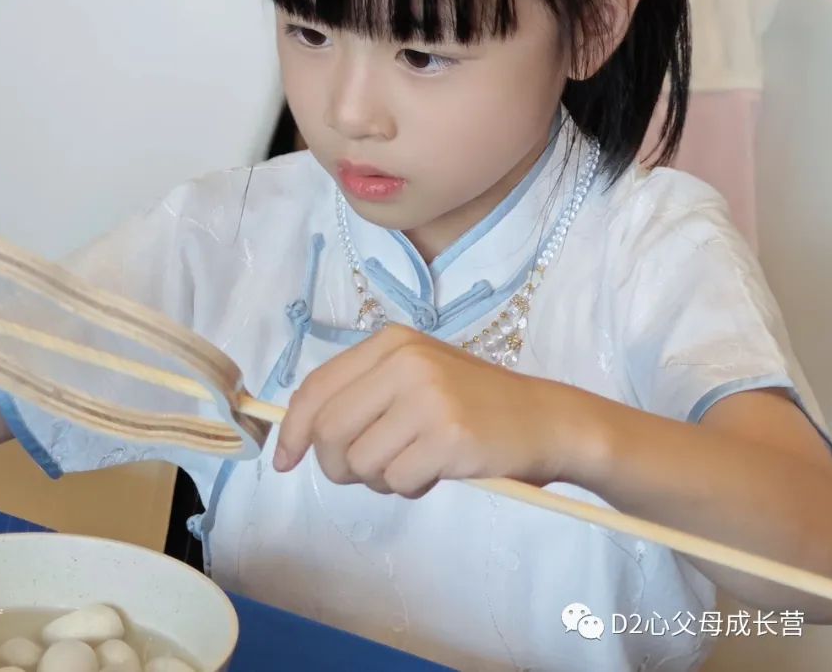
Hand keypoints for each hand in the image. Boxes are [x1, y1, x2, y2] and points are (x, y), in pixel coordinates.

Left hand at [273, 324, 576, 497]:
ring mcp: (427, 397)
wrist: (546, 419)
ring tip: (414, 464)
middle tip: (365, 474)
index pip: (317, 388)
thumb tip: (299, 436)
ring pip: (359, 462)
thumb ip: (362, 394)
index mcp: (390, 342)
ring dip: (378, 479)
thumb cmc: (473, 403)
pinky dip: (410, 488)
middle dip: (335, 465)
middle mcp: (405, 362)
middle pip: (329, 430)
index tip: (286, 460)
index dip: (293, 430)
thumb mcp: (414, 378)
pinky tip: (438, 471)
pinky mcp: (448, 435)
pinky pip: (397, 481)